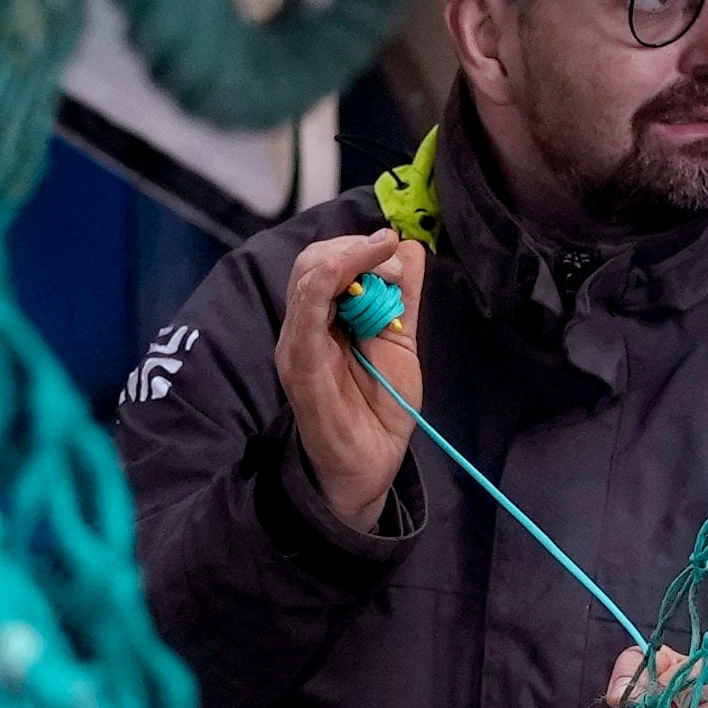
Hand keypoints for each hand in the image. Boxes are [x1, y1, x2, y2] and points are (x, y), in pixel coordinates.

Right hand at [285, 229, 428, 533]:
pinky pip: (306, 313)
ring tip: (382, 256)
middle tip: (388, 251)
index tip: (392, 242)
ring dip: (348, 257)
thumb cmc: (380, 407)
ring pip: (307, 278)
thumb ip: (402, 298)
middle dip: (354, 246)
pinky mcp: (301, 366)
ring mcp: (298, 345)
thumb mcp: (399, 341)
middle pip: (311, 261)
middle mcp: (303, 327)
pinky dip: (330, 281)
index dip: (358, 244)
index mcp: (323, 319)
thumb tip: (409, 247)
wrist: (370, 465)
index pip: (324, 261)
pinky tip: (357, 274)